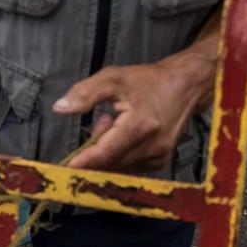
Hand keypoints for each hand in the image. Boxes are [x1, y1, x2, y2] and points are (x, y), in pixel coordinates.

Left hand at [54, 53, 216, 173]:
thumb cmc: (149, 81)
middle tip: (105, 120)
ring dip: (109, 151)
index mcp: (140, 125)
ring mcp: (159, 156)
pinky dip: (121, 154)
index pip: (105, 152)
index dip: (84, 161)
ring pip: (119, 165)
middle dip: (97, 148)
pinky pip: (130, 166)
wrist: (186, 85)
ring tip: (120, 123)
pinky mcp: (161, 162)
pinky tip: (128, 135)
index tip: (66, 168)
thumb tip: (60, 108)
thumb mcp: (112, 78)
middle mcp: (152, 146)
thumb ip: (84, 93)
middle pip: (110, 161)